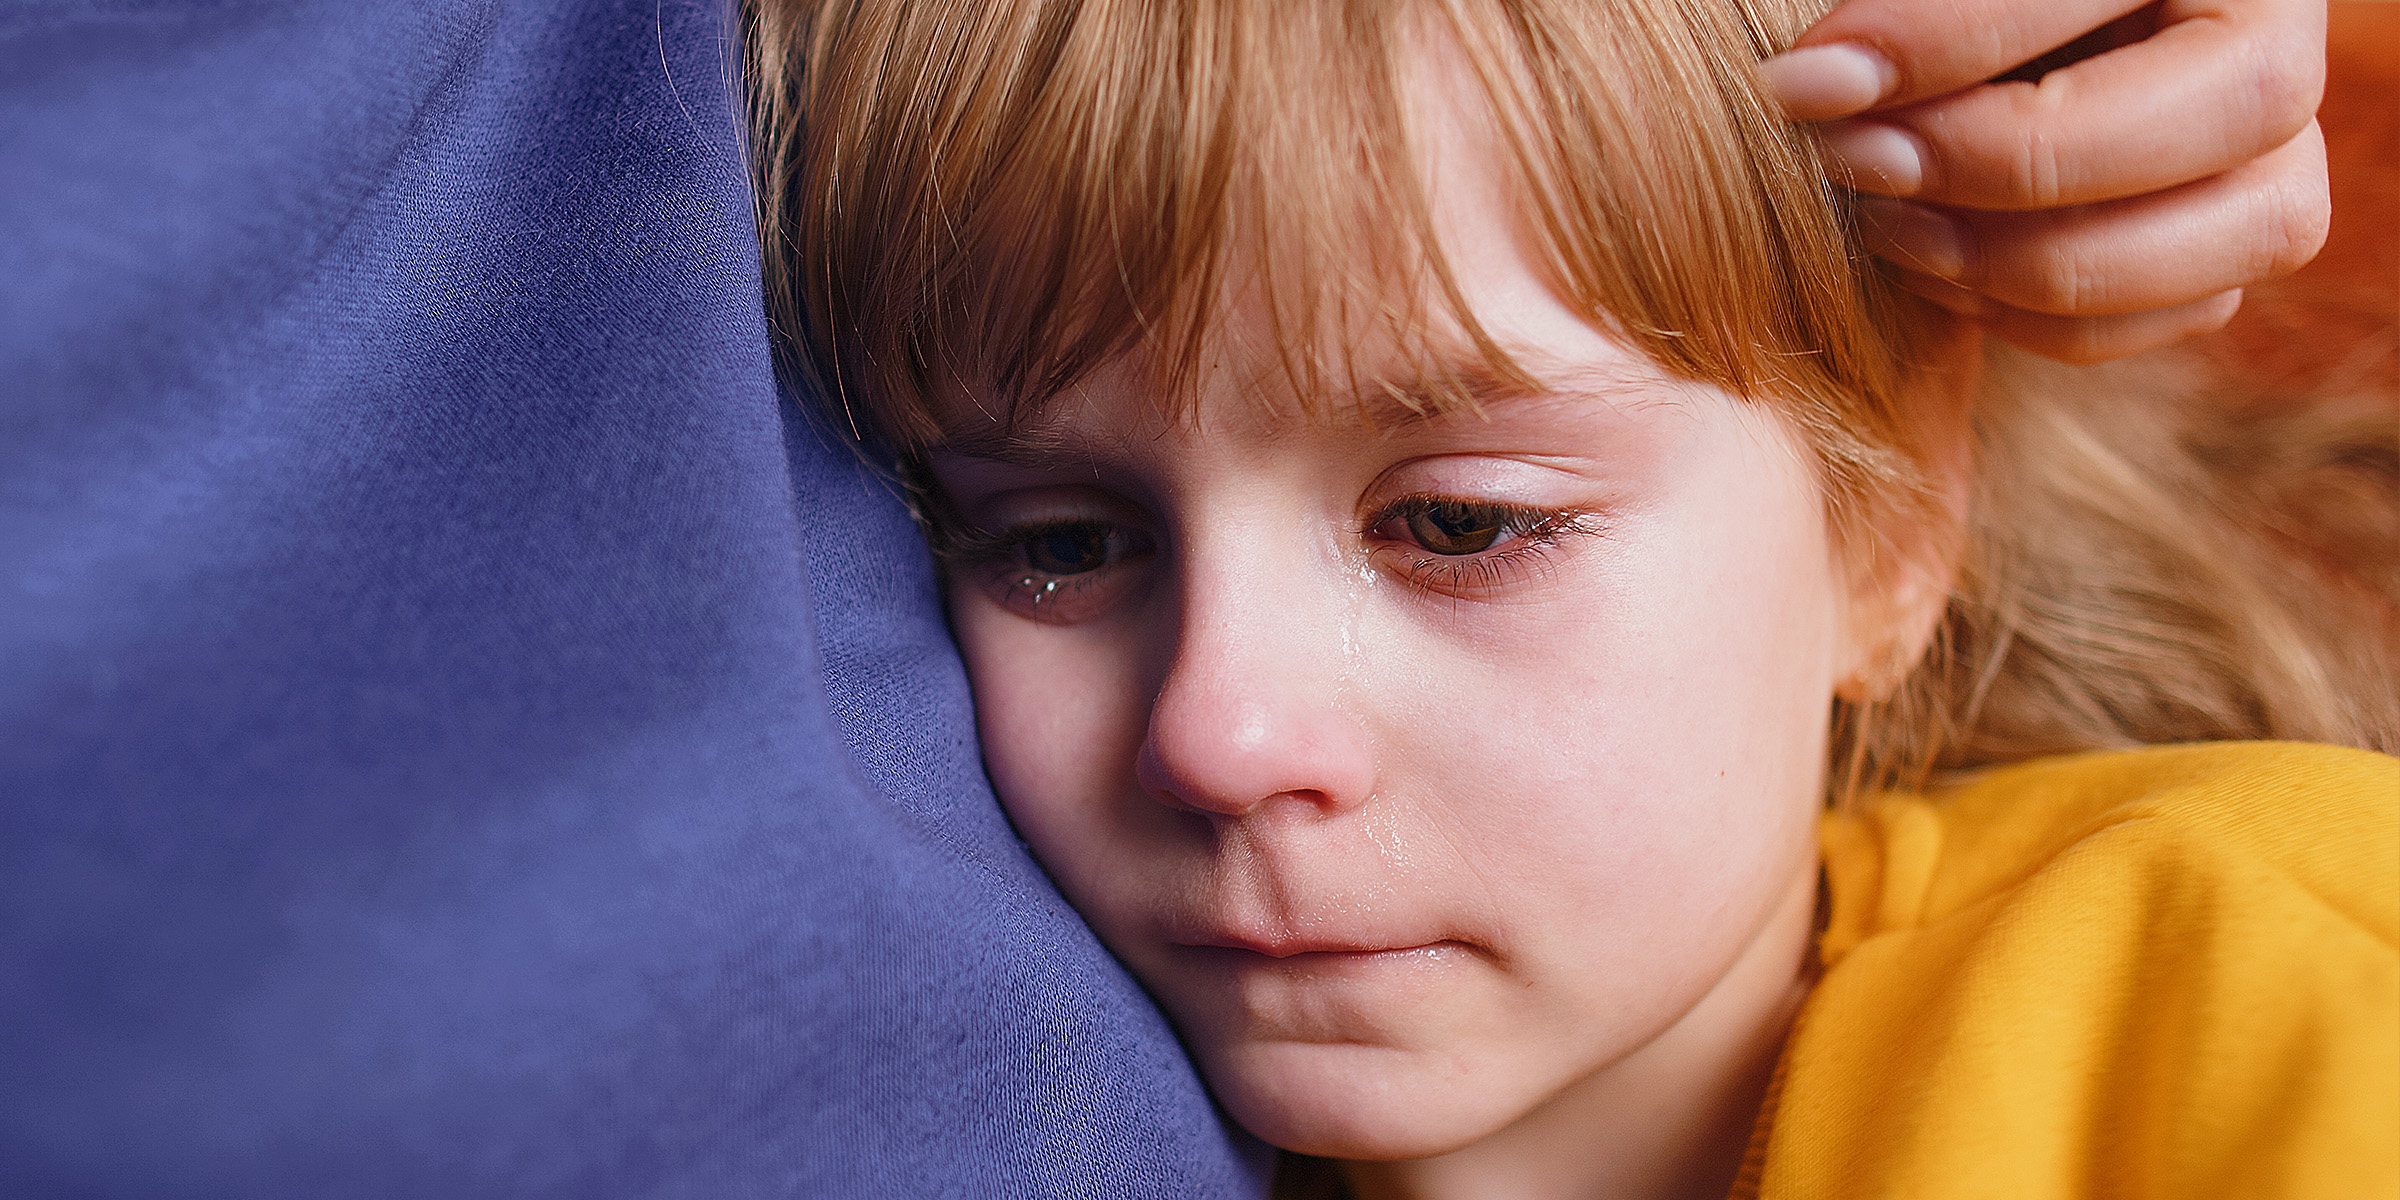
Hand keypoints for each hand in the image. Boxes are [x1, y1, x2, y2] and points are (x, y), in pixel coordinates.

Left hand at [1759, 0, 2331, 362]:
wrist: (1970, 67)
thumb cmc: (1937, 14)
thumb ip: (1913, 13)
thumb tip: (1813, 88)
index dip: (1944, 39)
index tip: (1801, 84)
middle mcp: (2282, 34)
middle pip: (2239, 103)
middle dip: (2017, 158)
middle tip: (1858, 164)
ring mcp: (2283, 148)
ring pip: (2244, 230)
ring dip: (2034, 257)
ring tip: (1884, 226)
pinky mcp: (2238, 241)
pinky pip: (2184, 312)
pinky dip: (2044, 316)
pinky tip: (1931, 270)